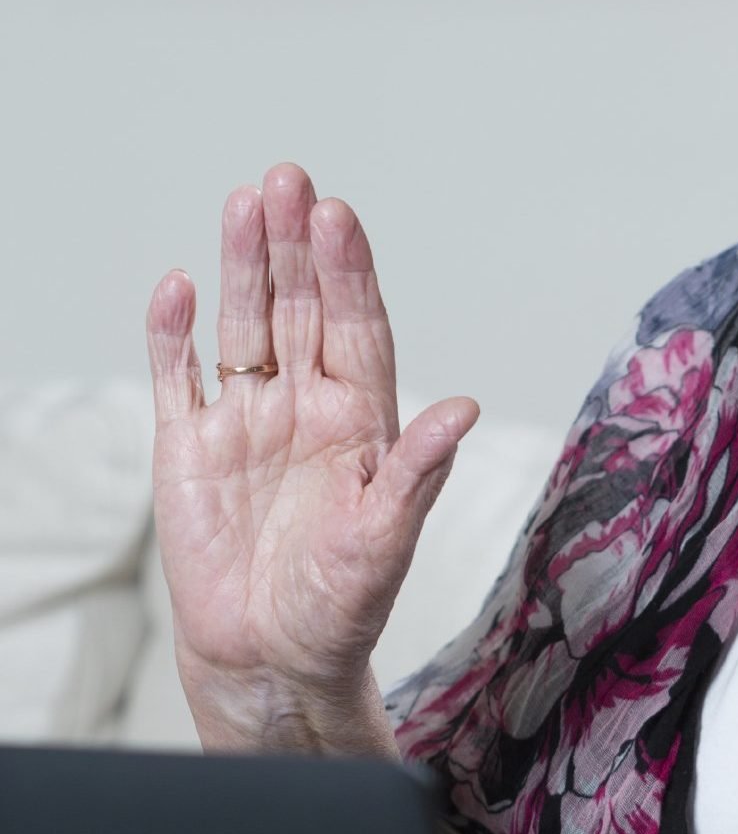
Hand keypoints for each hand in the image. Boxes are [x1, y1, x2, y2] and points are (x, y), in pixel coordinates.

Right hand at [144, 164, 479, 752]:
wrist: (271, 655)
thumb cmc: (341, 603)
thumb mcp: (386, 538)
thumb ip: (417, 470)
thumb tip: (465, 406)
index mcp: (365, 419)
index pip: (359, 327)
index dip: (350, 272)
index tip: (341, 218)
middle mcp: (308, 406)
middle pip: (303, 308)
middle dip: (297, 245)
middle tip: (290, 178)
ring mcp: (248, 420)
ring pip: (246, 324)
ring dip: (245, 265)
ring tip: (245, 202)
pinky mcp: (190, 447)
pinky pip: (182, 377)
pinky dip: (176, 333)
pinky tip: (180, 285)